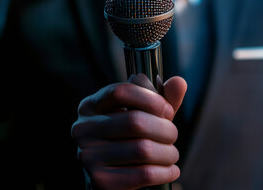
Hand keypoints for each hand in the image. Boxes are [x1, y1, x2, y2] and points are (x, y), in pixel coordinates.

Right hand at [71, 74, 186, 189]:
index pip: (120, 92)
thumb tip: (179, 82)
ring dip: (168, 152)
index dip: (150, 98)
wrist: (109, 177)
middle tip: (172, 135)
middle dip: (165, 128)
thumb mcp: (141, 115)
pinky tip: (170, 170)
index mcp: (90, 106)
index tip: (167, 109)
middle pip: (135, 121)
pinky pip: (144, 174)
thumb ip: (160, 100)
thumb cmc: (126, 139)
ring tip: (172, 154)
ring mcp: (88, 156)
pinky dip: (165, 172)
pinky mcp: (99, 181)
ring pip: (143, 149)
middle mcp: (83, 129)